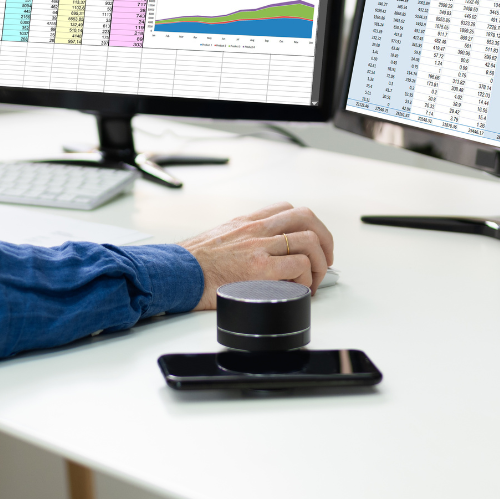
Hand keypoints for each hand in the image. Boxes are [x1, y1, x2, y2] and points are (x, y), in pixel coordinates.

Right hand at [177, 203, 334, 309]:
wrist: (175, 274)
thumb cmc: (192, 264)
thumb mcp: (219, 239)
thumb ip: (242, 240)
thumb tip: (261, 255)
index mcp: (246, 222)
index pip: (287, 209)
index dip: (307, 225)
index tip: (311, 243)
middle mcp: (255, 229)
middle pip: (306, 218)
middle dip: (324, 240)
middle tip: (324, 260)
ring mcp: (258, 247)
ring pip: (309, 240)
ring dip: (319, 262)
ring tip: (312, 280)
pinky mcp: (259, 269)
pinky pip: (298, 266)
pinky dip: (306, 278)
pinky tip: (299, 289)